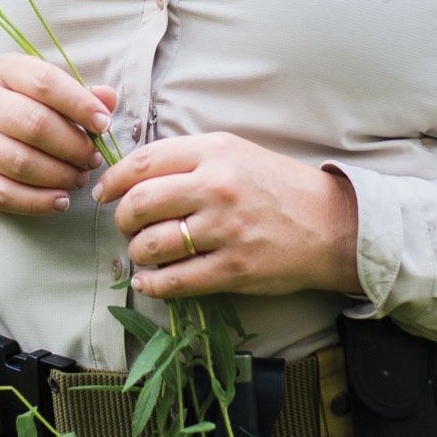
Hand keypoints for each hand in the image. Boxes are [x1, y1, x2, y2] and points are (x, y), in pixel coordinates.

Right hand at [0, 56, 118, 217]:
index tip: (104, 124)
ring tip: (78, 178)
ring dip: (59, 175)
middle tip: (93, 159)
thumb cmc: (20, 113)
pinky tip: (60, 200)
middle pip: (34, 124)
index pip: (45, 83)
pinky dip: (38, 201)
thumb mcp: (46, 95)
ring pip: (20, 162)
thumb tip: (108, 99)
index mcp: (4, 71)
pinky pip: (4, 193)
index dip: (79, 104)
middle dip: (73, 146)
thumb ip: (79, 95)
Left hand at [91, 131, 361, 298]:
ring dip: (137, 252)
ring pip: (153, 244)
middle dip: (122, 218)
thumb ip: (188, 159)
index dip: (114, 180)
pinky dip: (153, 284)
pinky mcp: (235, 269)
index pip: (143, 163)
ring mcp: (226, 230)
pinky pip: (176, 281)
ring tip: (142, 252)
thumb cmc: (276, 186)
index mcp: (214, 153)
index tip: (104, 193)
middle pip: (140, 204)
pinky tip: (148, 281)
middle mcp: (217, 188)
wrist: (332, 225)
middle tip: (125, 226)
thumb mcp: (234, 153)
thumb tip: (133, 175)